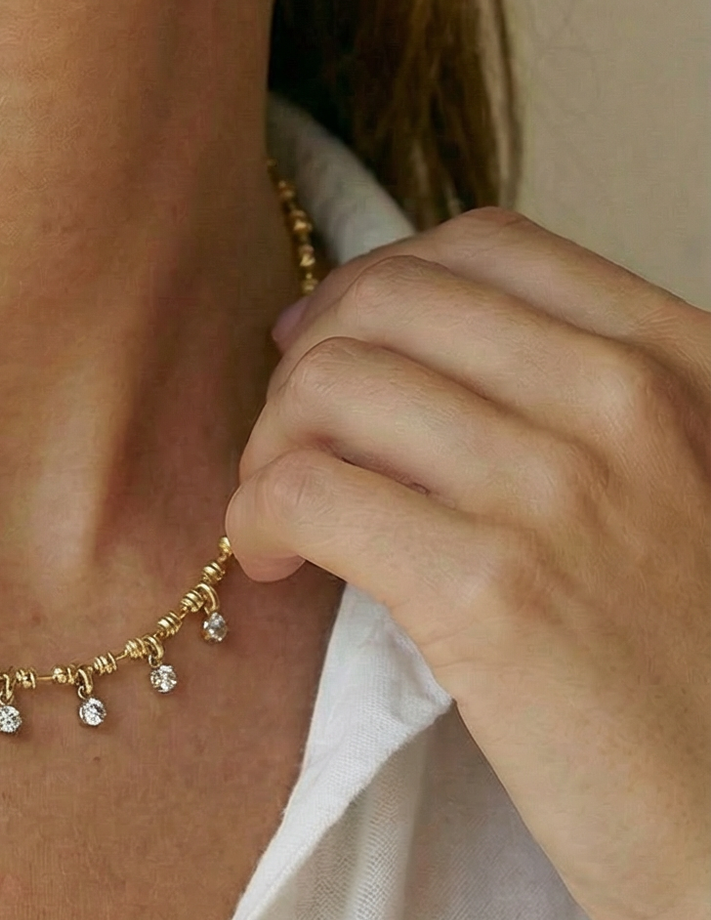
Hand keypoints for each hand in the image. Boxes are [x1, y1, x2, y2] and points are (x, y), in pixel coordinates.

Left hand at [227, 207, 710, 919]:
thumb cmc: (692, 674)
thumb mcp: (677, 491)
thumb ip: (568, 404)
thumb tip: (374, 335)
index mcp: (682, 363)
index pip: (485, 245)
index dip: (374, 285)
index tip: (324, 345)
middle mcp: (628, 404)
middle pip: (387, 302)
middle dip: (305, 362)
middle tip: (290, 444)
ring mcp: (560, 491)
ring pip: (327, 383)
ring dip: (268, 445)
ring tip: (278, 517)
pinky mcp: (490, 593)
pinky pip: (304, 489)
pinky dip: (253, 518)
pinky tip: (269, 563)